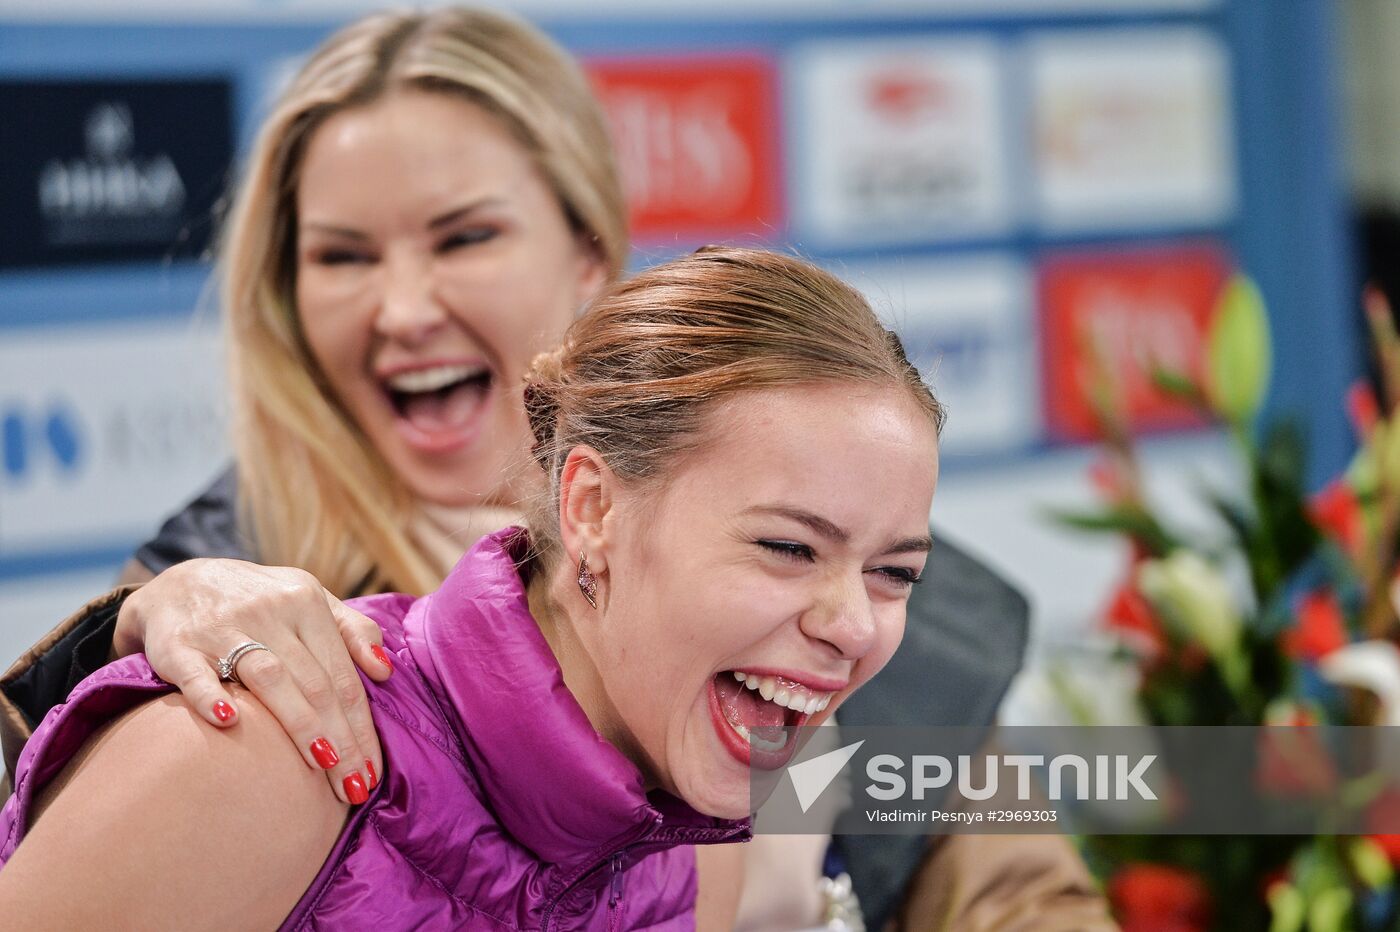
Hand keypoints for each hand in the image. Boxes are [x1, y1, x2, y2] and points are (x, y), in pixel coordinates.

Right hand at [113, 559, 391, 804]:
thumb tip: (385, 672)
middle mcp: (269, 611)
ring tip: (323, 763)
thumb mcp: (309, 600)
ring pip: (269, 677)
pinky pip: (194, 672)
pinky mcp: (177, 643)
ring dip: (298, 722)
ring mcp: (222, 626)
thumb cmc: (260, 603)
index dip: (362, 725)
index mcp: (306, 601)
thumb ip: (352, 630)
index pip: (342, 675)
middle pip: (314, 683)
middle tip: (355, 787)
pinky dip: (208, 694)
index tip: (374, 772)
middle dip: (340, 739)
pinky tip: (227, 720)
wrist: (180, 583)